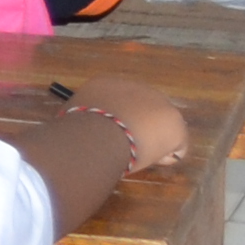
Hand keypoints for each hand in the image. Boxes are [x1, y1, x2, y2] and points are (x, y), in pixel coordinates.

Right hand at [66, 76, 188, 171]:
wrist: (100, 133)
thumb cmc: (78, 126)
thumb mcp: (69, 117)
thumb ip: (77, 119)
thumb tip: (69, 128)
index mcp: (106, 84)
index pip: (117, 103)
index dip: (114, 121)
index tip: (107, 138)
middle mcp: (135, 88)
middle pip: (141, 112)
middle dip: (136, 129)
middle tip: (123, 149)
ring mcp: (160, 104)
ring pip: (157, 129)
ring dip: (148, 142)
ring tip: (133, 157)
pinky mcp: (176, 125)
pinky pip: (172, 147)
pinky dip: (162, 157)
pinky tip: (146, 160)